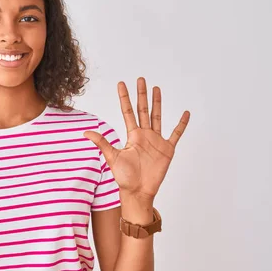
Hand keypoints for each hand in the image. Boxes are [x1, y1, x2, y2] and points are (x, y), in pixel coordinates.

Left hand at [83, 77, 189, 203]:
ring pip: (157, 117)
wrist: (138, 191)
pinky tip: (185, 113)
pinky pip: (176, 134)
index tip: (121, 84)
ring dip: (157, 103)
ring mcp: (156, 141)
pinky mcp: (167, 149)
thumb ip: (102, 143)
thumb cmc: (124, 177)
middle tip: (140, 79)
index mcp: (132, 135)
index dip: (125, 98)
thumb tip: (86, 132)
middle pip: (143, 109)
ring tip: (156, 88)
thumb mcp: (112, 157)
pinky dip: (181, 124)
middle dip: (142, 94)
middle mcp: (144, 135)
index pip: (128, 111)